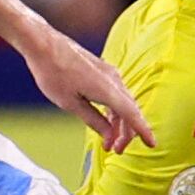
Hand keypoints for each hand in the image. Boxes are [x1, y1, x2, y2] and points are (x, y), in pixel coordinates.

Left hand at [22, 28, 153, 154]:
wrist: (43, 45)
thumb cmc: (53, 73)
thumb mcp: (71, 104)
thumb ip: (93, 121)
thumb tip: (109, 137)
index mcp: (107, 90)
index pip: (132, 115)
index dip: (143, 131)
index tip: (152, 144)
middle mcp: (113, 80)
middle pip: (130, 111)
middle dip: (126, 133)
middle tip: (116, 150)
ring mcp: (109, 73)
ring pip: (123, 103)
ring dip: (119, 123)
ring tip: (109, 140)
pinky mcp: (103, 71)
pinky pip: (117, 94)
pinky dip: (114, 110)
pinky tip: (107, 120)